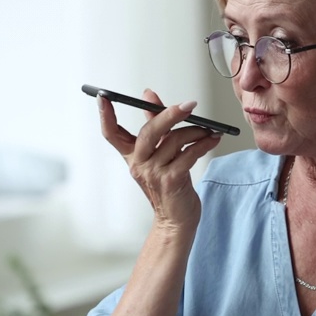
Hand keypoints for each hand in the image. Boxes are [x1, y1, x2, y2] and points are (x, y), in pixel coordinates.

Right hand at [97, 89, 222, 231]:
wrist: (176, 220)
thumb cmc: (169, 185)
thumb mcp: (159, 153)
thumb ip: (155, 123)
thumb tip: (149, 95)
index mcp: (132, 156)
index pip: (111, 133)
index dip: (105, 115)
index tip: (103, 97)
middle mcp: (139, 164)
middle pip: (148, 132)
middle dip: (170, 114)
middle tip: (189, 105)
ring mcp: (154, 174)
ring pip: (174, 140)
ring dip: (196, 131)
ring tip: (208, 131)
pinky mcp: (171, 181)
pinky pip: (189, 154)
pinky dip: (204, 144)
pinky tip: (212, 139)